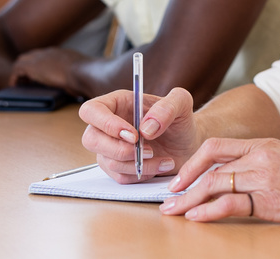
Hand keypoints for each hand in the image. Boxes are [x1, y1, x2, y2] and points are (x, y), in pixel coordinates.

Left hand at [7, 46, 82, 88]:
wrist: (83, 72)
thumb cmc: (87, 76)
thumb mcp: (82, 76)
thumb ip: (77, 79)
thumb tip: (79, 91)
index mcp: (63, 54)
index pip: (47, 56)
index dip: (42, 65)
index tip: (41, 75)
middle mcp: (50, 52)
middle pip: (33, 55)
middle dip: (28, 66)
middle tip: (27, 80)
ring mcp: (40, 57)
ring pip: (22, 60)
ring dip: (20, 72)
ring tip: (19, 84)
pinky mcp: (32, 66)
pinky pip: (17, 69)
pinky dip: (14, 78)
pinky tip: (14, 87)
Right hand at [79, 87, 200, 183]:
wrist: (188, 142)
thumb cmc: (180, 119)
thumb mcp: (181, 103)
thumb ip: (167, 108)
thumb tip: (145, 128)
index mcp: (117, 103)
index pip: (91, 111)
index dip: (106, 124)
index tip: (133, 135)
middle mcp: (108, 126)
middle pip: (91, 139)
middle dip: (119, 149)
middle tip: (149, 150)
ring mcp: (110, 148)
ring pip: (108, 162)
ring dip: (137, 164)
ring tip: (162, 157)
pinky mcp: (119, 167)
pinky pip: (120, 177)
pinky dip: (142, 174)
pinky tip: (160, 165)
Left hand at [161, 138, 279, 224]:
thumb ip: (265, 166)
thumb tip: (239, 182)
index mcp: (265, 145)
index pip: (217, 147)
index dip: (192, 162)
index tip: (178, 179)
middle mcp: (262, 157)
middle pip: (209, 164)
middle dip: (182, 183)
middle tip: (166, 198)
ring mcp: (267, 178)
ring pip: (215, 183)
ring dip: (189, 199)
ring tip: (172, 212)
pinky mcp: (274, 202)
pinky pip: (232, 204)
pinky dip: (209, 210)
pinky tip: (196, 217)